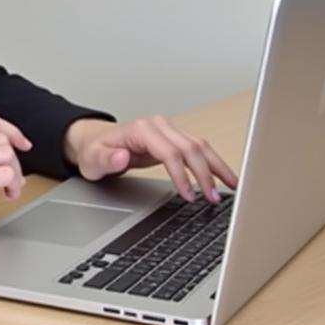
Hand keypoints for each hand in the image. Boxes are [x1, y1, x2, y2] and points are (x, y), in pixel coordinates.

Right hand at [0, 111, 30, 243]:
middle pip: (2, 140)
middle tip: (13, 176)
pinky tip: (6, 194)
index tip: (20, 142)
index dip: (11, 131)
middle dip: (13, 160)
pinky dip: (12, 186)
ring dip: (15, 174)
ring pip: (8, 156)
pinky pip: (5, 176)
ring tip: (10, 188)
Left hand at [65, 116, 238, 203]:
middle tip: (213, 199)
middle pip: (190, 147)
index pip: (170, 151)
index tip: (189, 196)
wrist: (95, 141)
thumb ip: (107, 160)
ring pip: (200, 145)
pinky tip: (224, 178)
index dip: (182, 174)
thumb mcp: (93, 160)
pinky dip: (213, 163)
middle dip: (205, 174)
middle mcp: (158, 126)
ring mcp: (168, 130)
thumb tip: (122, 157)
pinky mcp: (174, 139)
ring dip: (216, 167)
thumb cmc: (95, 151)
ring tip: (231, 188)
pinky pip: (198, 149)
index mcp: (141, 129)